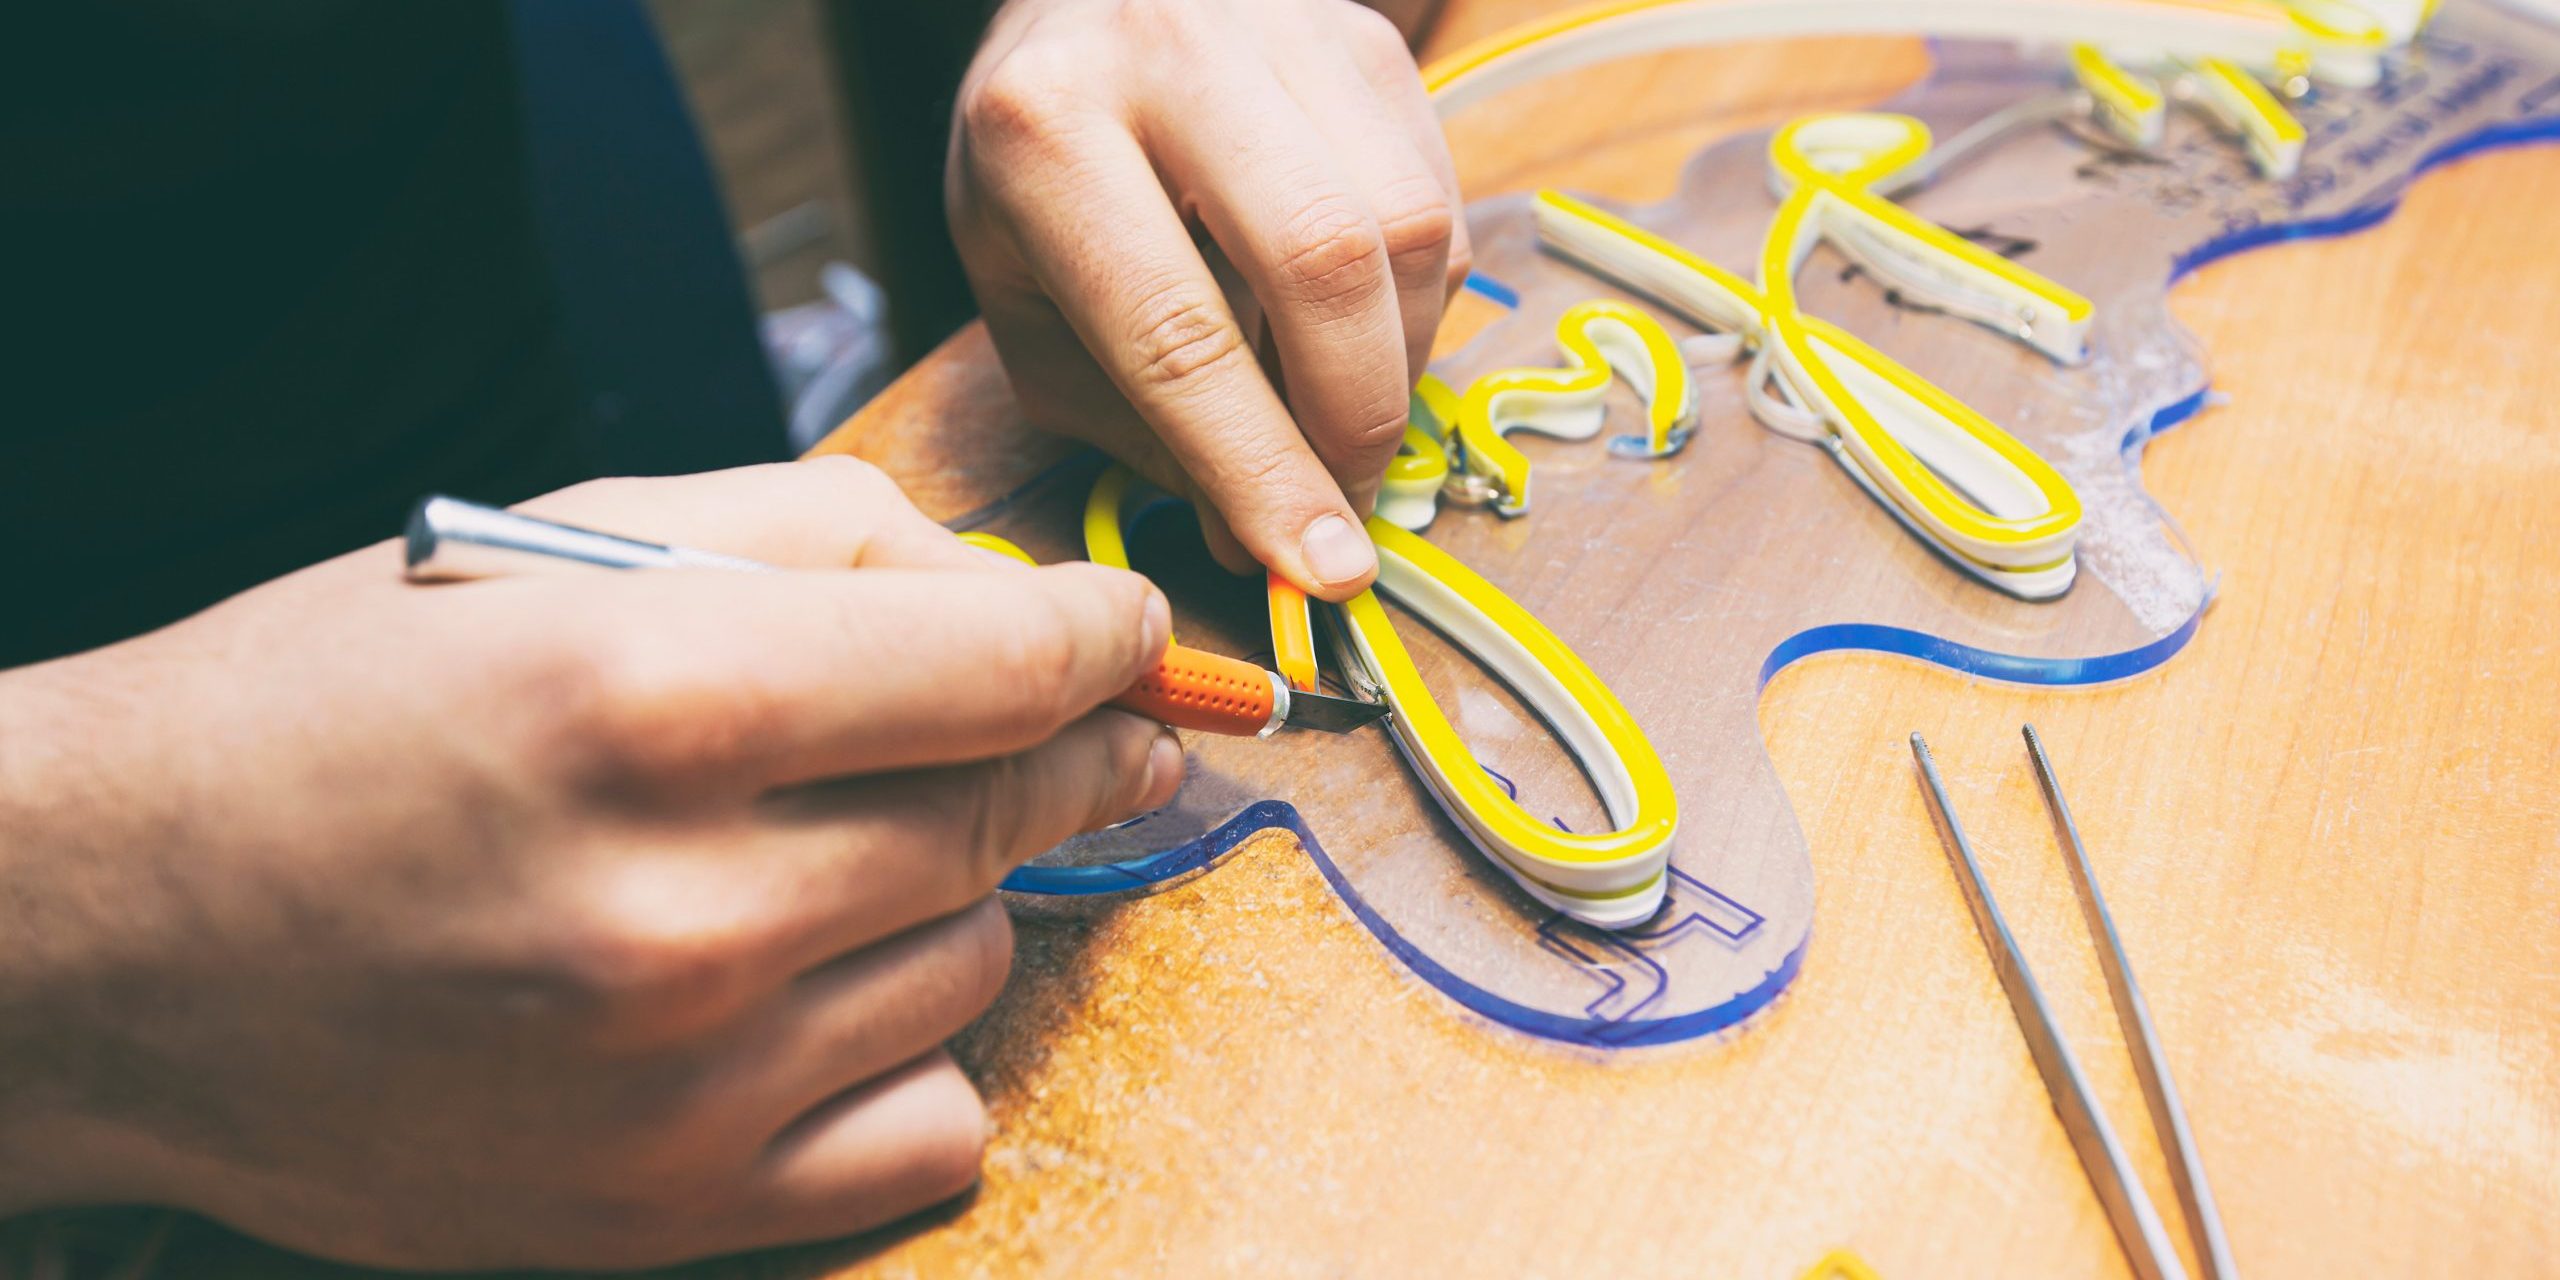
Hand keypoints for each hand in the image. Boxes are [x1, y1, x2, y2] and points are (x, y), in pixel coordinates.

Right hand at [0, 459, 1180, 1268]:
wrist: (111, 943)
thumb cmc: (326, 720)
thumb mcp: (550, 547)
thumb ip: (813, 538)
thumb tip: (1012, 592)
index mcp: (650, 694)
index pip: (1005, 661)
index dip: (1103, 637)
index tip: (1130, 639)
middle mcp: (682, 902)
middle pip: (1010, 811)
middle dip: (1076, 748)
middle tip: (1087, 725)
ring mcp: (683, 1082)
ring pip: (977, 960)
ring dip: (951, 894)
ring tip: (831, 857)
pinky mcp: (670, 1211)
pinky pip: (933, 1127)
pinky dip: (912, 1052)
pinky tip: (825, 997)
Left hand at [948, 0, 1467, 598]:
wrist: (1082, 8)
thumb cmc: (1042, 174)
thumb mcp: (1025, 298)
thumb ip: (1127, 422)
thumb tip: (1251, 538)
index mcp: (1045, 132)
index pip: (1177, 333)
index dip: (1260, 468)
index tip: (1318, 566)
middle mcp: (1168, 53)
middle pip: (1323, 262)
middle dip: (1353, 422)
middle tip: (1343, 508)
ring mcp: (1282, 29)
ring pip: (1404, 231)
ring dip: (1395, 370)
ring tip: (1340, 424)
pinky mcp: (1366, 37)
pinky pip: (1437, 203)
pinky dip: (1416, 308)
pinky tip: (1356, 336)